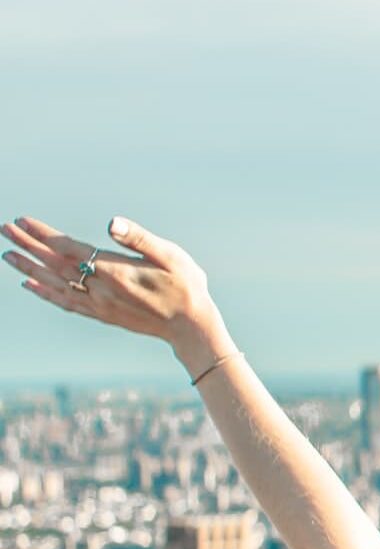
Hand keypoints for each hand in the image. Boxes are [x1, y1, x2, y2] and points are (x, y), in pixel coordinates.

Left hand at [4, 215, 234, 376]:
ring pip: (55, 284)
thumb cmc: (186, 287)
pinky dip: (44, 292)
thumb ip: (139, 239)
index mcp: (114, 270)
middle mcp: (100, 288)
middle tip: (4, 230)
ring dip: (29, 268)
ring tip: (8, 255)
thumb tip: (112, 224)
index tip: (21, 220)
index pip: (69, 248)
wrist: (192, 327)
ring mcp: (99, 304)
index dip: (43, 234)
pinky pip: (65, 302)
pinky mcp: (102, 315)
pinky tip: (30, 284)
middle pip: (55, 264)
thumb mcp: (171, 256)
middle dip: (28, 246)